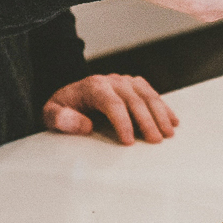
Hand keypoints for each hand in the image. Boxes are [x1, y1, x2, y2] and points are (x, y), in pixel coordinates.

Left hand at [43, 74, 178, 144]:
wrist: (70, 95)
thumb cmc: (63, 108)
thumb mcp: (50, 114)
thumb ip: (61, 119)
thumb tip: (85, 125)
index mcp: (93, 86)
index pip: (113, 103)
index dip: (123, 122)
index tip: (129, 141)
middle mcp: (112, 80)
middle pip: (134, 100)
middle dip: (147, 121)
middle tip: (155, 141)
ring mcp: (125, 81)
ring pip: (148, 95)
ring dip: (160, 115)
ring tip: (168, 134)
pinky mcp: (134, 85)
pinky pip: (152, 94)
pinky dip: (164, 107)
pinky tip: (173, 121)